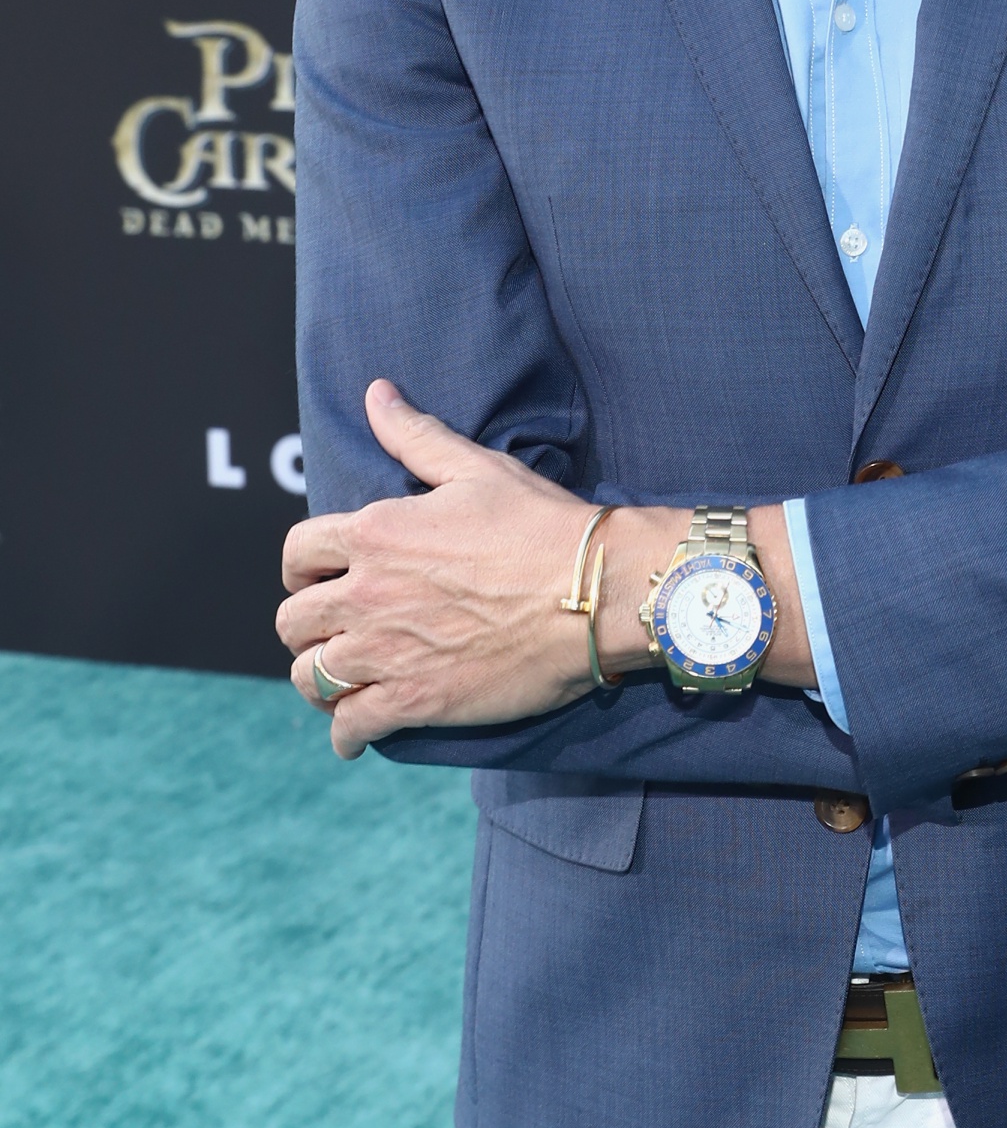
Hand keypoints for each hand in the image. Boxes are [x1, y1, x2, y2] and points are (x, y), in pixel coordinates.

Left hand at [278, 383, 812, 755]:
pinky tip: (357, 733)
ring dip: (320, 679)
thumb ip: (415, 435)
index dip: (302, 566)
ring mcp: (386, 653)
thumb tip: (376, 393)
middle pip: (292, 620)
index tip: (319, 577)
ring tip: (341, 680)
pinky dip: (347, 734)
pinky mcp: (414, 702)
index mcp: (375, 533)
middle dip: (306, 625)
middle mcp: (367, 595)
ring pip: (310, 677)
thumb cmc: (540, 524)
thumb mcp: (476, 469)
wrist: (594, 591)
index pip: (296, 552)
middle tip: (332, 630)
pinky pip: (351, 727)